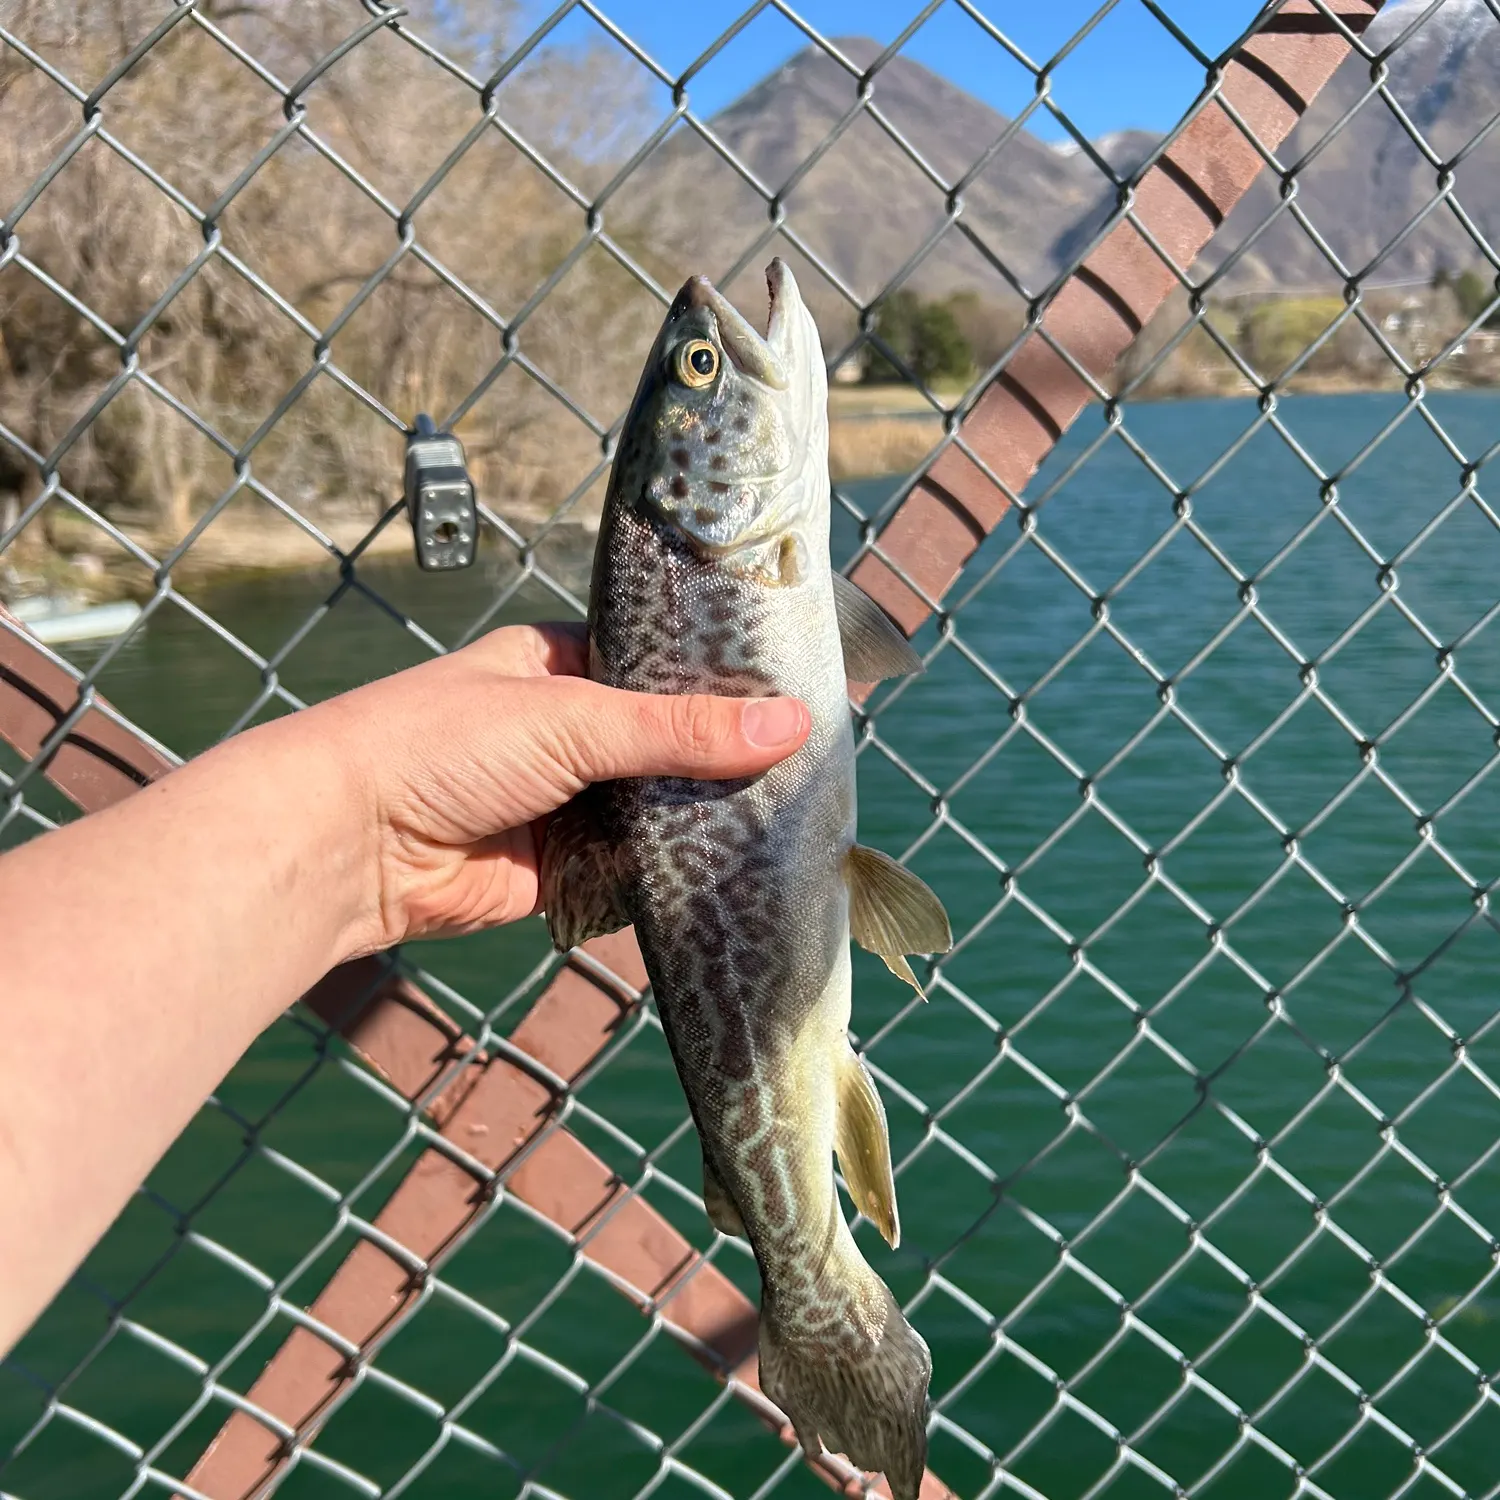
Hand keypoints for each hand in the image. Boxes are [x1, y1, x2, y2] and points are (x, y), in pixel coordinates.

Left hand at [309, 622, 809, 954]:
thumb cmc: (440, 745)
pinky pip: (634, 866)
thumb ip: (680, 727)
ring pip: (656, 806)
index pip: (663, 663)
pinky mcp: (563, 868)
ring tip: (793, 815)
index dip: (725, 678)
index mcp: (563, 664)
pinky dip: (672, 870)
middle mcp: (568, 728)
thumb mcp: (571, 719)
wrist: (347, 844)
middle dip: (721, 756)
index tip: (798, 689)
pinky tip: (733, 866)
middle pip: (668, 741)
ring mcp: (567, 800)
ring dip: (701, 817)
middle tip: (810, 762)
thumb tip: (790, 724)